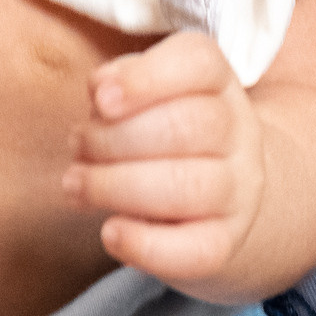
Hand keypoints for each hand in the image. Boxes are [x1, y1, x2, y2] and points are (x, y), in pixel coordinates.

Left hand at [66, 28, 266, 295]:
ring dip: (116, 186)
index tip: (100, 100)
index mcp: (217, 81)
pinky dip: (146, 245)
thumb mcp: (145, 92)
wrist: (221, 192)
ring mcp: (238, 190)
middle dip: (113, 139)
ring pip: (188, 187)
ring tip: (76, 184)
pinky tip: (110, 232)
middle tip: (76, 146)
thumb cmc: (163, 130)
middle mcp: (239, 132)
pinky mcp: (225, 242)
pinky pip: (197, 251)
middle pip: (186, 127)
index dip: (145, 78)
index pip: (198, 63)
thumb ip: (119, 83)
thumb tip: (100, 93)